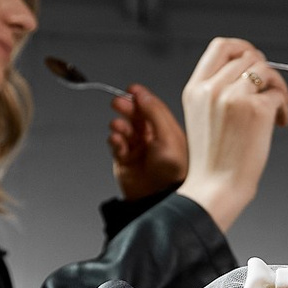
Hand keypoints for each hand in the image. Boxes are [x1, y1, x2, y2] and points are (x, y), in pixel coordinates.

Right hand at [107, 83, 188, 198]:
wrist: (160, 199)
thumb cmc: (173, 172)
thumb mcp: (168, 137)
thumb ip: (154, 112)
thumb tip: (142, 94)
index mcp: (167, 131)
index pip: (153, 108)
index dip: (142, 97)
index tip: (132, 88)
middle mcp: (152, 138)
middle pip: (136, 115)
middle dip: (126, 107)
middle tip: (118, 102)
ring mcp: (137, 149)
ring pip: (124, 128)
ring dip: (120, 125)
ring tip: (118, 127)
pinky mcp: (124, 160)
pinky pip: (115, 144)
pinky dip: (114, 140)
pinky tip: (116, 141)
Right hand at [174, 37, 287, 231]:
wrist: (216, 187)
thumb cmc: (213, 160)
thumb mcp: (202, 116)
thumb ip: (217, 90)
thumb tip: (250, 71)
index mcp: (195, 88)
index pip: (221, 46)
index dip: (243, 48)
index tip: (255, 60)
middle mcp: (212, 88)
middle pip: (249, 56)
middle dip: (266, 70)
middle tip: (271, 89)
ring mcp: (234, 97)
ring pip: (266, 70)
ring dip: (278, 87)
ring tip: (278, 109)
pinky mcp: (256, 109)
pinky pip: (278, 94)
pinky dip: (284, 107)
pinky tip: (280, 123)